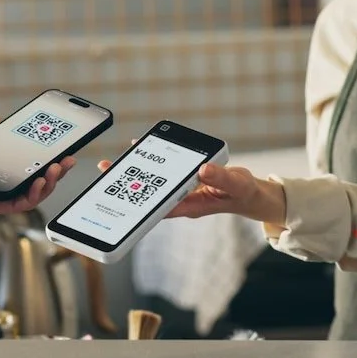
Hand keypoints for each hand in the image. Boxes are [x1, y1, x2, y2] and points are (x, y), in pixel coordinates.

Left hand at [0, 117, 75, 241]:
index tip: (54, 146)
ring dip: (47, 184)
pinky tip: (40, 183)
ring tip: (57, 170)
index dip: (39, 157)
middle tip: (66, 160)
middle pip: (30, 180)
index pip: (18, 163)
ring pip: (28, 194)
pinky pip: (14, 204)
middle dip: (52, 172)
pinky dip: (31, 196)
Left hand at [95, 157, 285, 226]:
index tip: (123, 196)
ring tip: (115, 161)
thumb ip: (220, 177)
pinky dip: (153, 164)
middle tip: (106, 171)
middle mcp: (183, 200)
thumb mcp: (236, 184)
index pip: (162, 207)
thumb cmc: (243, 192)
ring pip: (154, 185)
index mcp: (192, 205)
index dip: (142, 202)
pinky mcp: (184, 181)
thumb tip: (202, 168)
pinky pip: (164, 174)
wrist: (250, 193)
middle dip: (129, 186)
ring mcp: (182, 191)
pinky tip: (142, 150)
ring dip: (137, 174)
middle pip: (151, 196)